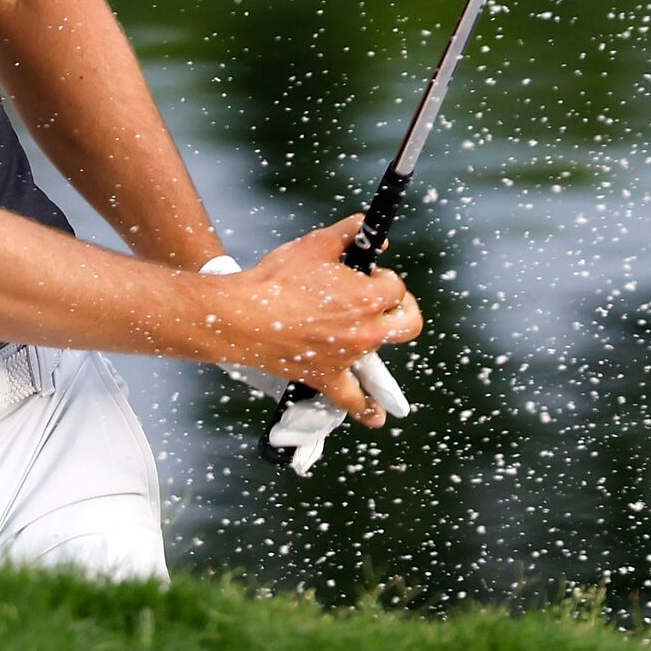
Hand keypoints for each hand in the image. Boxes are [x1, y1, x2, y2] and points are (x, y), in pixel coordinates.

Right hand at [199, 216, 419, 426]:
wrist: (241, 316)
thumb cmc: (277, 278)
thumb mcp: (317, 243)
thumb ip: (352, 232)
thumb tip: (374, 236)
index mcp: (370, 298)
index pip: (397, 287)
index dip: (382, 277)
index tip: (365, 274)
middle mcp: (366, 331)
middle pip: (408, 323)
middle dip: (401, 308)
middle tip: (383, 300)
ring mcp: (349, 358)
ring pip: (381, 354)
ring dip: (375, 338)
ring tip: (360, 330)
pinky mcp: (327, 378)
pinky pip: (353, 401)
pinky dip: (366, 410)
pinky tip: (376, 417)